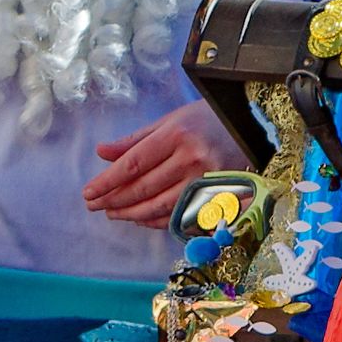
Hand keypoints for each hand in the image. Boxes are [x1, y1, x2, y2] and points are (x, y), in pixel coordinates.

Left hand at [83, 99, 248, 228]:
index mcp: (177, 135)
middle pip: (145, 187)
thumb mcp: (169, 121)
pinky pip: (182, 215)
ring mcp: (208, 180)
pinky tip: (141, 219)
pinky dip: (158, 220)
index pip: (134, 164)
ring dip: (133, 213)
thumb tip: (101, 152)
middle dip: (115, 200)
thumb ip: (135, 140)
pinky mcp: (220, 196)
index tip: (88, 192)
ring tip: (113, 213)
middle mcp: (193, 158)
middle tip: (95, 206)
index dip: (108, 181)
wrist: (252, 128)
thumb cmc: (205, 120)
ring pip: (162, 206)